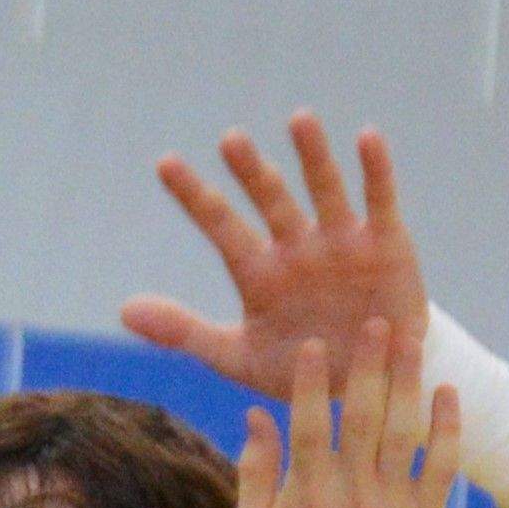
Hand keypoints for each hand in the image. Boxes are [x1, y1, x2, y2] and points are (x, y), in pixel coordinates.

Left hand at [120, 114, 425, 401]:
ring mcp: (339, 242)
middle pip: (269, 200)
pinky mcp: (385, 245)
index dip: (194, 196)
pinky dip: (374, 171)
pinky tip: (367, 137)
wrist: (369, 387)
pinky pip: (378, 201)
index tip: (165, 163)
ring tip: (299, 119)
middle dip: (251, 172)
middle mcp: (296, 247)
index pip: (220, 226)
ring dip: (312, 156)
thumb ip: (184, 332)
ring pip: (322, 190)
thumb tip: (123, 310)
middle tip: (230, 140)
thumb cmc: (299, 369)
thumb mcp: (237, 359)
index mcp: (258, 272)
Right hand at [230, 319, 460, 507]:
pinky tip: (445, 390)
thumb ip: (255, 471)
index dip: (311, 383)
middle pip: (362, 420)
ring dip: (408, 382)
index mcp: (305, 499)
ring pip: (404, 433)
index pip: (308, 427)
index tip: (316, 344)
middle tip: (377, 323)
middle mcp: (350, 500)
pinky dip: (447, 427)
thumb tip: (256, 414)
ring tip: (412, 340)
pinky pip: (441, 464)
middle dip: (369, 367)